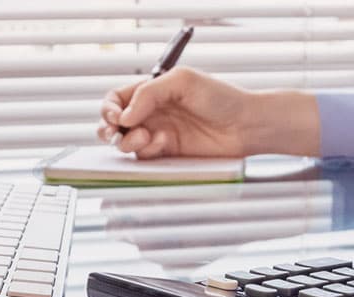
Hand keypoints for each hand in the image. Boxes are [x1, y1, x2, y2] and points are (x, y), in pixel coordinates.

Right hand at [98, 67, 319, 158]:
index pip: (117, 99)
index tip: (116, 115)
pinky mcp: (168, 155)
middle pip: (114, 123)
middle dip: (108, 128)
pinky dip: (148, 151)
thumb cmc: (220, 97)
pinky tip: (164, 142)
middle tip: (115, 132)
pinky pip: (144, 157)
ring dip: (129, 141)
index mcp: (152, 91)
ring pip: (126, 143)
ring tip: (146, 136)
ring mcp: (158, 134)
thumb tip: (124, 115)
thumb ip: (148, 93)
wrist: (246, 125)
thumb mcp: (182, 82)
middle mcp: (152, 113)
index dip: (109, 108)